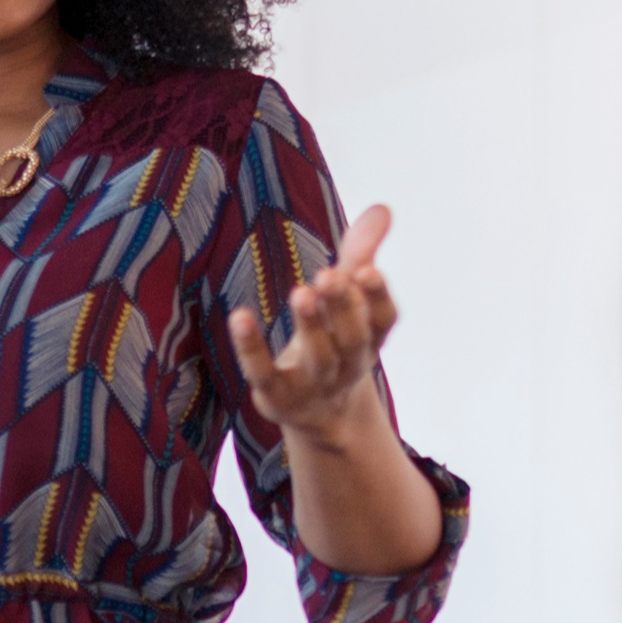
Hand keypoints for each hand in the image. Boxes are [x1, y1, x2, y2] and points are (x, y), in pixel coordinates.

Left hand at [230, 203, 403, 443]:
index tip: (366, 271)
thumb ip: (360, 254)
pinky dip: (252, 348)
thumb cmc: (335, 342)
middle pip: (352, 339)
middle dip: (342, 307)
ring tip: (300, 292)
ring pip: (318, 358)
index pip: (382, 320)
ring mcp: (314, 385)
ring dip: (310, 326)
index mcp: (370, 339)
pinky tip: (239, 316)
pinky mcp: (278, 398)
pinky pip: (264, 374)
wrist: (320, 415)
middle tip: (327, 275)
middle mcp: (348, 364)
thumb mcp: (349, 302)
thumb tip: (382, 207)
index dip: (377, 297)